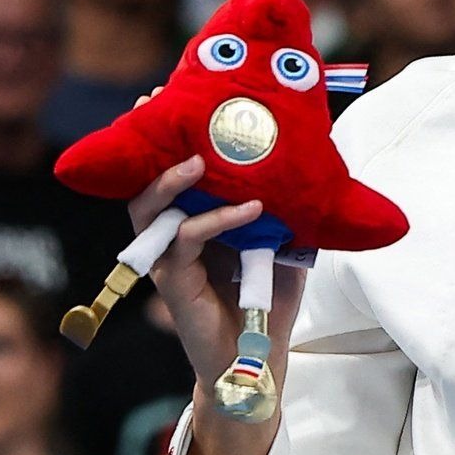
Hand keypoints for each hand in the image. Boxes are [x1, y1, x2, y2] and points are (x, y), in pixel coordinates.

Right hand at [127, 94, 305, 392]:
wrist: (258, 358)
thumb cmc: (268, 298)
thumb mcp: (284, 241)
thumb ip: (287, 207)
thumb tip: (310, 161)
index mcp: (192, 218)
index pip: (171, 170)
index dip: (168, 136)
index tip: (172, 96)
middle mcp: (172, 234)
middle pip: (144, 182)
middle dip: (150, 146)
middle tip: (157, 109)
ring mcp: (169, 259)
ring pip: (150, 211)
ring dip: (170, 181)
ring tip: (195, 159)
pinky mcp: (175, 284)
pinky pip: (186, 243)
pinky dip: (215, 222)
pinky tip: (249, 209)